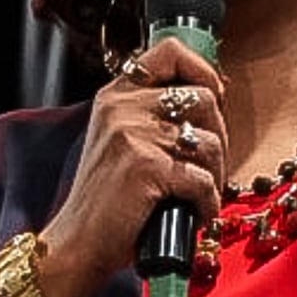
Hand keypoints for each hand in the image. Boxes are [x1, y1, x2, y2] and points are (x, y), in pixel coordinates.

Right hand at [33, 33, 231, 296]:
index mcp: (115, 95)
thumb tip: (213, 97)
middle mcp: (122, 106)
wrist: (76, 244)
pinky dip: (207, 204)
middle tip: (210, 166)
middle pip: (204, 97)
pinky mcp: (146, 167)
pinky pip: (203, 180)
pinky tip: (196, 215)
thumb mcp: (120, 142)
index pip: (170, 51)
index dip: (204, 70)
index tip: (215, 98)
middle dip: (219, 136)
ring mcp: (133, 135)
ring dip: (216, 175)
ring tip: (201, 196)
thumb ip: (153, 115)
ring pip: (209, 141)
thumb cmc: (106, 201)